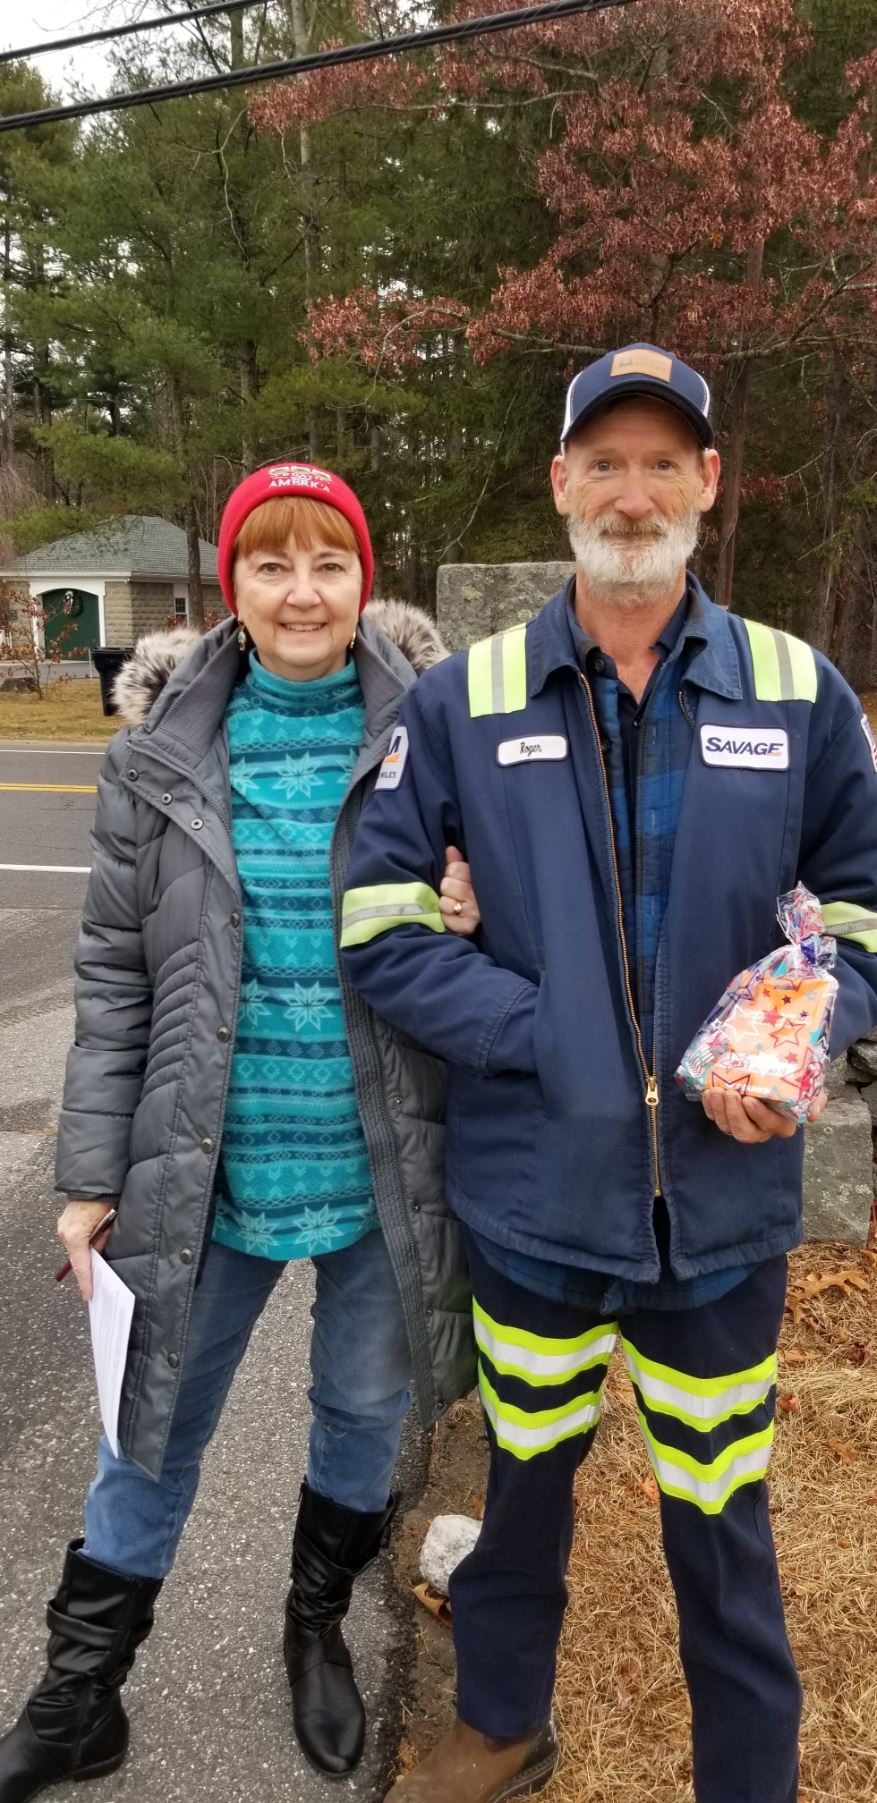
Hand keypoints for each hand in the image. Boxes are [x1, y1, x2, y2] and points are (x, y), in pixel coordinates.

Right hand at [57, 1201, 115, 1301]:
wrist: (96, 1181)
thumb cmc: (105, 1200)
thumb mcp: (110, 1225)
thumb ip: (103, 1242)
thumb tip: (99, 1254)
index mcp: (75, 1235)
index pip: (81, 1265)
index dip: (86, 1281)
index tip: (88, 1295)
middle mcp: (65, 1232)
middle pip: (77, 1258)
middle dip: (89, 1265)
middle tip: (98, 1277)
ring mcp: (62, 1227)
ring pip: (76, 1248)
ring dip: (87, 1251)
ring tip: (102, 1248)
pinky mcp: (64, 1223)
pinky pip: (75, 1239)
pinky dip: (84, 1243)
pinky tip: (95, 1240)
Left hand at [440, 844, 480, 936]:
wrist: (490, 921)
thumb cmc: (474, 893)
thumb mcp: (469, 874)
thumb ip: (457, 862)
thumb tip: (450, 849)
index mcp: (481, 878)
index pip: (455, 868)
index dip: (452, 872)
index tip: (458, 878)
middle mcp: (479, 895)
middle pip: (447, 885)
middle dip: (448, 888)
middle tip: (456, 893)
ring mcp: (474, 912)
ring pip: (445, 902)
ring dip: (446, 904)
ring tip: (455, 905)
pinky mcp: (467, 927)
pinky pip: (446, 919)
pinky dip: (447, 918)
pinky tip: (455, 916)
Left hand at [701, 1087, 825, 1143]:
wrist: (777, 1074)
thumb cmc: (795, 1085)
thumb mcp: (812, 1091)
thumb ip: (815, 1101)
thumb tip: (812, 1116)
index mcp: (782, 1124)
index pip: (771, 1125)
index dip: (759, 1115)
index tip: (749, 1099)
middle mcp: (761, 1130)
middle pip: (745, 1133)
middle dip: (735, 1114)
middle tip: (730, 1093)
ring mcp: (742, 1125)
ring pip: (728, 1127)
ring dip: (719, 1109)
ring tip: (716, 1090)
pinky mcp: (727, 1117)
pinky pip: (715, 1118)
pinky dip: (709, 1107)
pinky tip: (708, 1093)